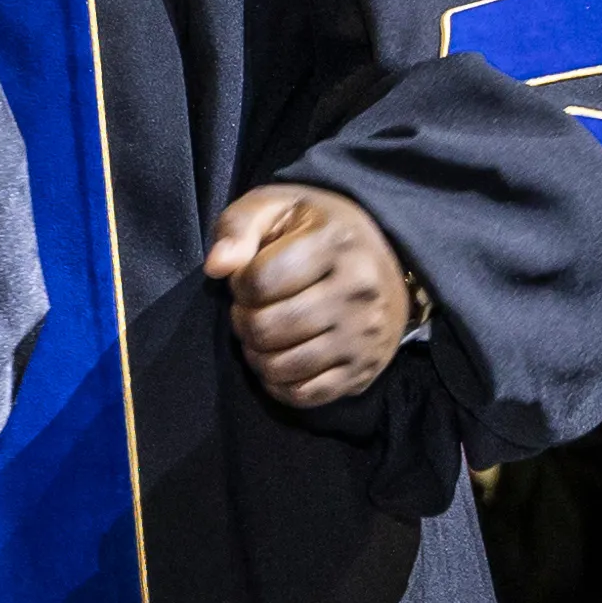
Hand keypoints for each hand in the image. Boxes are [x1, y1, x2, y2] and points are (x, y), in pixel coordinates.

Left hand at [202, 183, 412, 408]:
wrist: (385, 259)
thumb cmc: (318, 230)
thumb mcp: (278, 207)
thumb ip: (239, 226)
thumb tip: (216, 267)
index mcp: (336, 245)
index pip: (260, 281)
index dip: (239, 283)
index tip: (248, 278)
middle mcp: (357, 292)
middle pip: (267, 328)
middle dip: (244, 320)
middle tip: (250, 308)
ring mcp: (364, 336)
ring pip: (282, 366)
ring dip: (256, 354)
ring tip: (262, 333)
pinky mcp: (364, 370)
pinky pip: (305, 395)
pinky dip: (278, 384)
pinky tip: (278, 359)